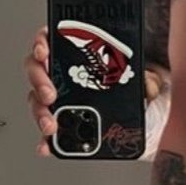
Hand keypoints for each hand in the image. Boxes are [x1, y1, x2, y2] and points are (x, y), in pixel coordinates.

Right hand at [24, 25, 167, 156]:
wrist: (147, 120)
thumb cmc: (138, 90)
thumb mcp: (144, 78)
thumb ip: (146, 79)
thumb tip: (148, 84)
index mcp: (80, 53)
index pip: (51, 38)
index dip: (42, 42)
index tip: (45, 51)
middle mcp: (65, 73)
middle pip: (38, 70)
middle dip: (40, 81)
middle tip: (51, 93)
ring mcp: (61, 97)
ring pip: (37, 100)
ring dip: (40, 112)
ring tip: (51, 124)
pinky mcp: (62, 122)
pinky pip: (47, 131)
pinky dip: (45, 141)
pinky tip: (47, 146)